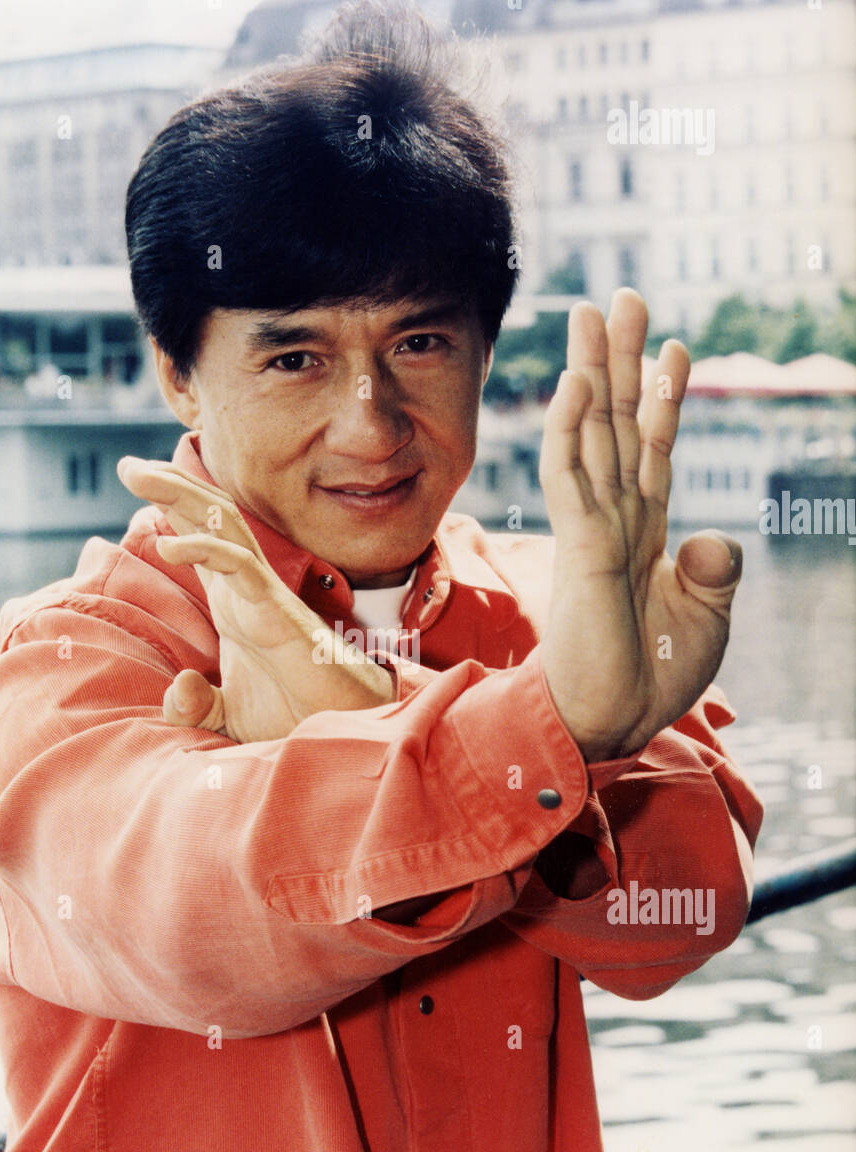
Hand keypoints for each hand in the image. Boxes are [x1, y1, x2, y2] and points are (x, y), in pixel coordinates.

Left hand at [116, 459, 395, 742]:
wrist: (342, 726)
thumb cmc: (296, 713)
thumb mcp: (230, 716)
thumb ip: (197, 706)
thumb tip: (178, 692)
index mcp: (234, 602)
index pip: (199, 542)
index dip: (171, 509)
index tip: (137, 480)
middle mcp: (246, 589)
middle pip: (207, 521)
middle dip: (170, 487)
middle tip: (128, 464)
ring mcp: (262, 595)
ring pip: (222, 529)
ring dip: (181, 497)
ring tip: (140, 474)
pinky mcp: (276, 612)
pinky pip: (241, 569)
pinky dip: (206, 551)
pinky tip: (171, 544)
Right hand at [537, 289, 742, 762]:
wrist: (613, 721)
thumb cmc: (652, 678)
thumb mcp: (707, 619)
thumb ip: (714, 572)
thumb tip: (712, 539)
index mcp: (646, 532)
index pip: (655, 448)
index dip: (667, 397)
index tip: (677, 346)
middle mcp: (617, 518)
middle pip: (620, 421)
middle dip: (623, 359)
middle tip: (623, 297)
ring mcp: (594, 527)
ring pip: (592, 432)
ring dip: (594, 370)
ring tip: (595, 311)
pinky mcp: (578, 546)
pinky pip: (571, 476)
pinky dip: (572, 429)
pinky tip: (577, 385)